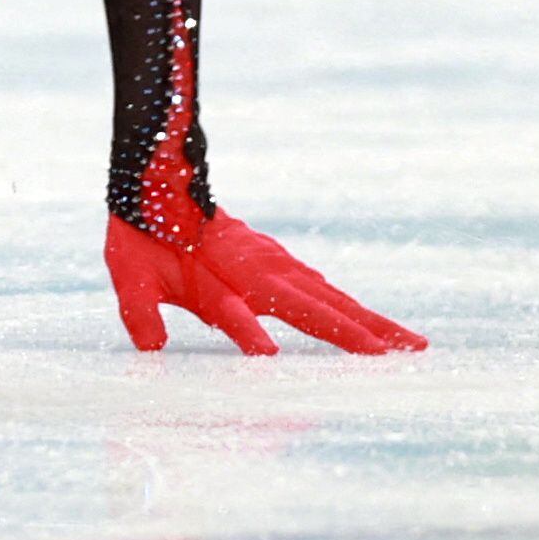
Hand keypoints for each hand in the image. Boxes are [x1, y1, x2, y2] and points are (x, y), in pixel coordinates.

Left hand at [105, 209, 424, 355]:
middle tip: (406, 353)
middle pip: (318, 305)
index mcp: (221, 277)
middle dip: (360, 331)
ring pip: (330, 296)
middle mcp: (258, 269)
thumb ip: (138, 310)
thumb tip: (151, 348)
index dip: (250, 334)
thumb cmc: (142, 235)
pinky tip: (367, 320)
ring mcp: (273, 262)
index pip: (240, 313)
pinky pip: (319, 286)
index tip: (271, 357)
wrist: (157, 182)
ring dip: (369, 319)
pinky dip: (348, 304)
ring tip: (410, 343)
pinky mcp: (275, 259)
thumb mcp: (128, 273)